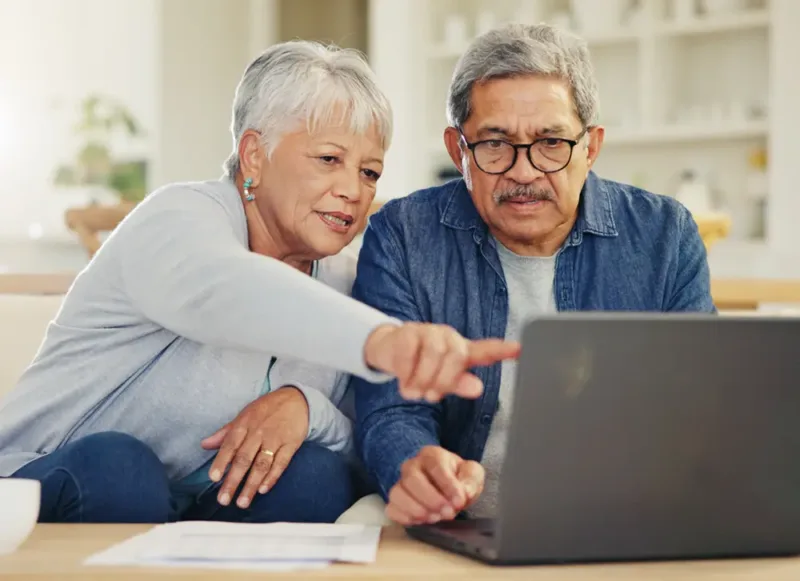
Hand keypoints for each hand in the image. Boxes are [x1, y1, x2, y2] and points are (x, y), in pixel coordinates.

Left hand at [200, 387, 308, 508]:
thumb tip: (204, 444)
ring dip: (251, 485)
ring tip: (242, 502)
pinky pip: (281, 463)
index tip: (213, 478)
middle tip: (224, 499)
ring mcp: (275, 439)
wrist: (296, 399)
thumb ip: (225, 433)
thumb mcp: (244, 416)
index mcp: (244, 425)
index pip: (230, 445)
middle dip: (233, 480)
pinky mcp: (290, 445)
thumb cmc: (266, 410)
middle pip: (244, 459)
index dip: (221, 461)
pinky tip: (263, 490)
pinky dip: (272, 477)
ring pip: (261, 465)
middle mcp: (259, 433)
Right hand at [364, 323, 519, 401]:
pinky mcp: (407, 331)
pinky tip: (404, 381)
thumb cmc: (421, 366)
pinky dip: (408, 372)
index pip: (486, 350)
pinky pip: (411, 351)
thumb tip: (478, 388)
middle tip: (430, 396)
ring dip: (423, 378)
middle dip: (443, 380)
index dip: (502, 350)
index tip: (518, 349)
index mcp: (462, 351)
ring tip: (414, 392)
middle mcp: (448, 338)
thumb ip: (458, 384)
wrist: (389, 350)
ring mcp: (428, 332)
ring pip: (434, 352)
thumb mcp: (441, 380)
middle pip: (457, 355)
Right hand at [385, 446, 483, 525]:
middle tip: (448, 513)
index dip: (447, 485)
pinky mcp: (395, 501)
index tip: (459, 501)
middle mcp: (412, 466)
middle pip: (412, 479)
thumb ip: (471, 479)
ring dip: (416, 509)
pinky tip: (421, 522)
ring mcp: (401, 484)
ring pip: (397, 493)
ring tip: (435, 518)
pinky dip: (404, 517)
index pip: (435, 465)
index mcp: (432, 455)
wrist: (445, 488)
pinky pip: (391, 509)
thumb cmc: (457, 479)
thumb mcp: (472, 474)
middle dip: (431, 499)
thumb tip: (464, 492)